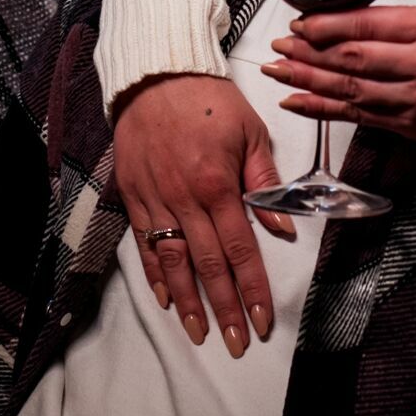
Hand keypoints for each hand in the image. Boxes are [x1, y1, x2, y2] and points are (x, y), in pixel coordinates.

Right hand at [110, 73, 295, 358]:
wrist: (156, 73)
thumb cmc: (209, 99)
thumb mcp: (250, 131)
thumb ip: (266, 181)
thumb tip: (282, 226)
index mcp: (218, 183)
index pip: (240, 248)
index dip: (251, 288)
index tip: (261, 320)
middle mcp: (184, 197)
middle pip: (208, 265)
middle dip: (224, 307)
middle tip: (236, 342)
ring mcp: (155, 198)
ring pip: (173, 261)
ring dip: (189, 302)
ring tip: (201, 333)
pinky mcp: (133, 194)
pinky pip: (145, 242)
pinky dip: (155, 274)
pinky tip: (166, 299)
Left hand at [263, 5, 415, 144]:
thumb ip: (393, 21)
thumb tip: (336, 23)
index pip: (367, 24)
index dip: (327, 26)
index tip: (300, 24)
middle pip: (353, 59)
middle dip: (309, 52)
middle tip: (279, 45)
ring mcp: (414, 101)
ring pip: (349, 89)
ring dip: (307, 80)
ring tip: (277, 69)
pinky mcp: (408, 127)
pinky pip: (356, 116)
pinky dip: (322, 109)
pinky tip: (295, 101)